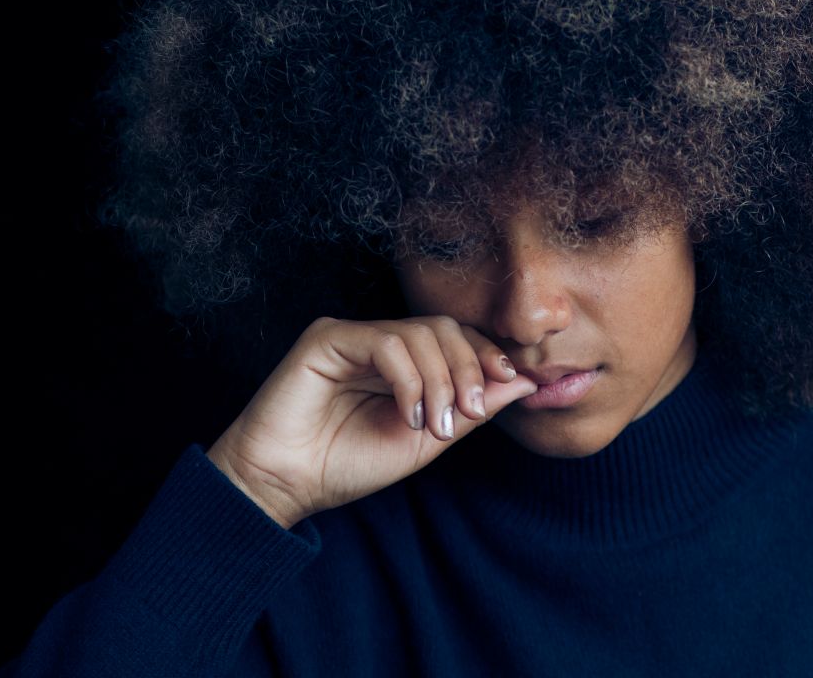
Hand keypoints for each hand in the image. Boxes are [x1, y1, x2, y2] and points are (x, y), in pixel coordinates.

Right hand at [206, 315, 538, 527]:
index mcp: (403, 363)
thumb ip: (471, 409)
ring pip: (420, 334)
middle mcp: (379, 343)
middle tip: (472, 412)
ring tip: (436, 425)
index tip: (512, 382)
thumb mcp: (425, 440)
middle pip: (444, 329)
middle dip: (470, 368)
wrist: (287, 484)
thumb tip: (525, 382)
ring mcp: (353, 336)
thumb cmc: (346, 464)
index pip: (456, 338)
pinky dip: (409, 379)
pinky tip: (409, 414)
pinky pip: (385, 342)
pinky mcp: (327, 338)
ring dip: (441, 380)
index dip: (487, 354)